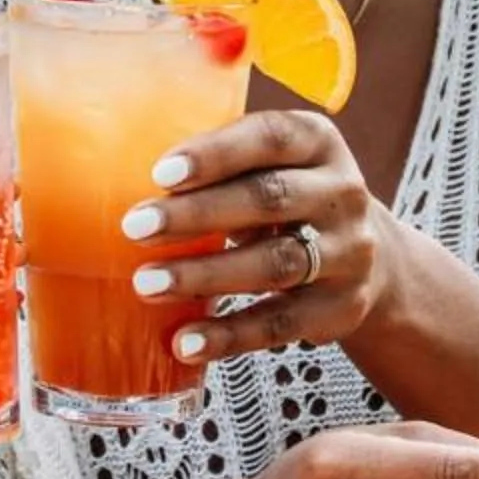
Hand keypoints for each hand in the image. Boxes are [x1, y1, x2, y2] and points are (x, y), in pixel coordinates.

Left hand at [124, 110, 384, 366]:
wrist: (363, 259)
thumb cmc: (287, 202)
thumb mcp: (268, 166)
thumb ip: (218, 164)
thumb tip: (115, 173)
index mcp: (318, 142)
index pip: (271, 137)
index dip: (216, 153)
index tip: (161, 172)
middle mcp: (342, 193)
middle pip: (269, 199)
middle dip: (197, 215)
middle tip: (135, 227)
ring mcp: (348, 253)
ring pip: (275, 264)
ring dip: (204, 276)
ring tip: (148, 283)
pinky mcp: (342, 307)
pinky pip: (280, 324)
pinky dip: (228, 336)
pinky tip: (184, 341)